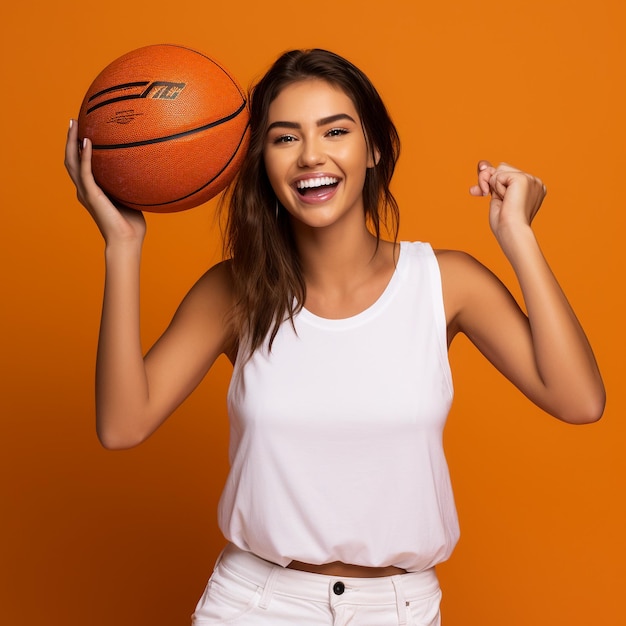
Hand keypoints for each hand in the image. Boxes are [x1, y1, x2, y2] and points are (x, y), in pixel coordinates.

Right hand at [65, 119, 145, 245]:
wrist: (127, 241)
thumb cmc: (132, 225)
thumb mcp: (131, 198)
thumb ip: (131, 184)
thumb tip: (145, 170)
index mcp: (92, 191)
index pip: (80, 165)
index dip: (78, 148)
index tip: (82, 130)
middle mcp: (85, 190)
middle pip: (71, 159)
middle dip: (70, 139)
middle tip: (72, 121)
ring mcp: (86, 192)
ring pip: (72, 162)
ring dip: (71, 142)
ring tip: (73, 124)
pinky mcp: (92, 195)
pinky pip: (85, 171)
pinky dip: (85, 156)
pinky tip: (87, 141)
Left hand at [469, 160, 545, 238]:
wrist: (511, 232)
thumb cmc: (504, 223)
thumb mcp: (497, 198)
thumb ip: (492, 181)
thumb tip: (482, 164)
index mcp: (532, 188)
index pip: (506, 175)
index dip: (491, 183)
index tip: (483, 192)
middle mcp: (534, 182)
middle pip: (502, 168)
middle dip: (488, 182)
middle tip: (489, 197)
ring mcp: (531, 179)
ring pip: (499, 170)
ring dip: (493, 186)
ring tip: (504, 201)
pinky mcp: (523, 179)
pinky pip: (498, 175)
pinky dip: (496, 188)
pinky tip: (506, 199)